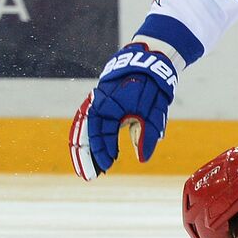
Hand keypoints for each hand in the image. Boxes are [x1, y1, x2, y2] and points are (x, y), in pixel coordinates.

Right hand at [69, 43, 177, 179]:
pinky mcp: (100, 101)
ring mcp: (96, 101)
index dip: (101, 154)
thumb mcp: (153, 111)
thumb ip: (146, 134)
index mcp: (108, 106)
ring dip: (85, 149)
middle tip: (88, 176)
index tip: (106, 168)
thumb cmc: (152, 86)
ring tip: (89, 168)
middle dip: (86, 157)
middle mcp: (97, 104)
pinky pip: (88, 122)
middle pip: (84, 135)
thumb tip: (141, 159)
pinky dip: (90, 137)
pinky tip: (97, 151)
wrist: (149, 60)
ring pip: (83, 129)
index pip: (99, 136)